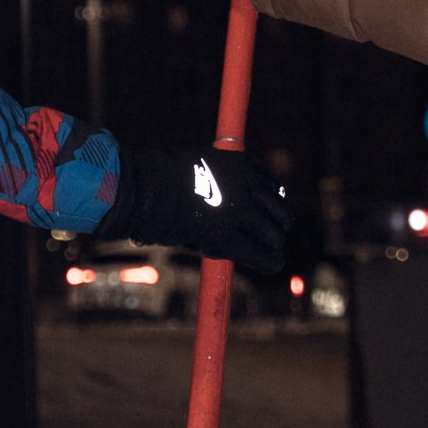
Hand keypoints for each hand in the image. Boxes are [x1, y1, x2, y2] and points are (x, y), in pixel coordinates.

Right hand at [104, 146, 290, 271]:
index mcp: (241, 164)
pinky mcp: (229, 238)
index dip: (272, 203)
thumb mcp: (199, 165)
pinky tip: (272, 264)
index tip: (269, 211)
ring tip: (272, 253)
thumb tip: (219, 199)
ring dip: (272, 244)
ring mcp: (240, 212)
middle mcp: (247, 186)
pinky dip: (269, 261)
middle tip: (272, 236)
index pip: (271, 186)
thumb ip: (216, 179)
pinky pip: (260, 254)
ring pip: (273, 234)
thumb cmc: (162, 178)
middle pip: (279, 210)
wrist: (148, 190)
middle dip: (276, 225)